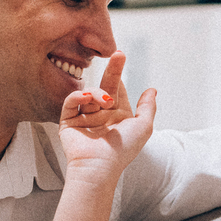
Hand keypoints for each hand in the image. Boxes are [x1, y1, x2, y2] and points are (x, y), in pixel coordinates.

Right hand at [57, 51, 154, 175]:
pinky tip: (87, 97)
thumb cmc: (123, 150)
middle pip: (105, 86)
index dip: (119, 76)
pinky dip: (78, 96)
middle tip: (118, 54)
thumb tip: (152, 89)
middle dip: (112, 70)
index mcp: (118, 115)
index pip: (117, 89)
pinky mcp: (68, 121)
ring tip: (105, 101)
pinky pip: (71, 102)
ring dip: (97, 93)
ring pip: (89, 93)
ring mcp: (84, 118)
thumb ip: (148, 107)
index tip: (121, 57)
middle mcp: (101, 115)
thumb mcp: (143, 126)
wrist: (99, 167)